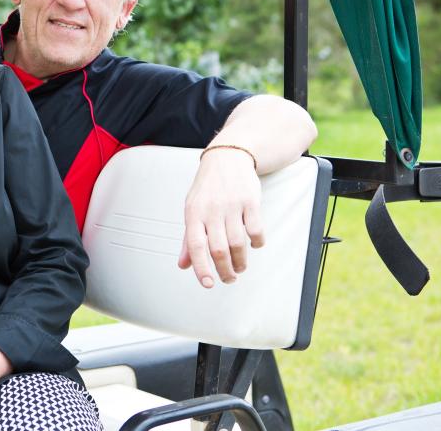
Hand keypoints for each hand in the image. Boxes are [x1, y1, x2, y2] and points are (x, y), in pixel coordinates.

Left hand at [177, 148, 262, 287]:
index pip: (195, 245)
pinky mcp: (250, 202)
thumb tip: (183, 265)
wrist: (227, 158)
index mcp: (194, 213)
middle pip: (218, 249)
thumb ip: (188, 239)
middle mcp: (211, 210)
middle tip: (229, 279)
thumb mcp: (192, 209)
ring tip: (240, 267)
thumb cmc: (208, 187)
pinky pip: (256, 229)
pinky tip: (255, 245)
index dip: (201, 267)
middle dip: (225, 270)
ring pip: (237, 243)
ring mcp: (231, 205)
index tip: (208, 283)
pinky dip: (257, 242)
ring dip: (241, 261)